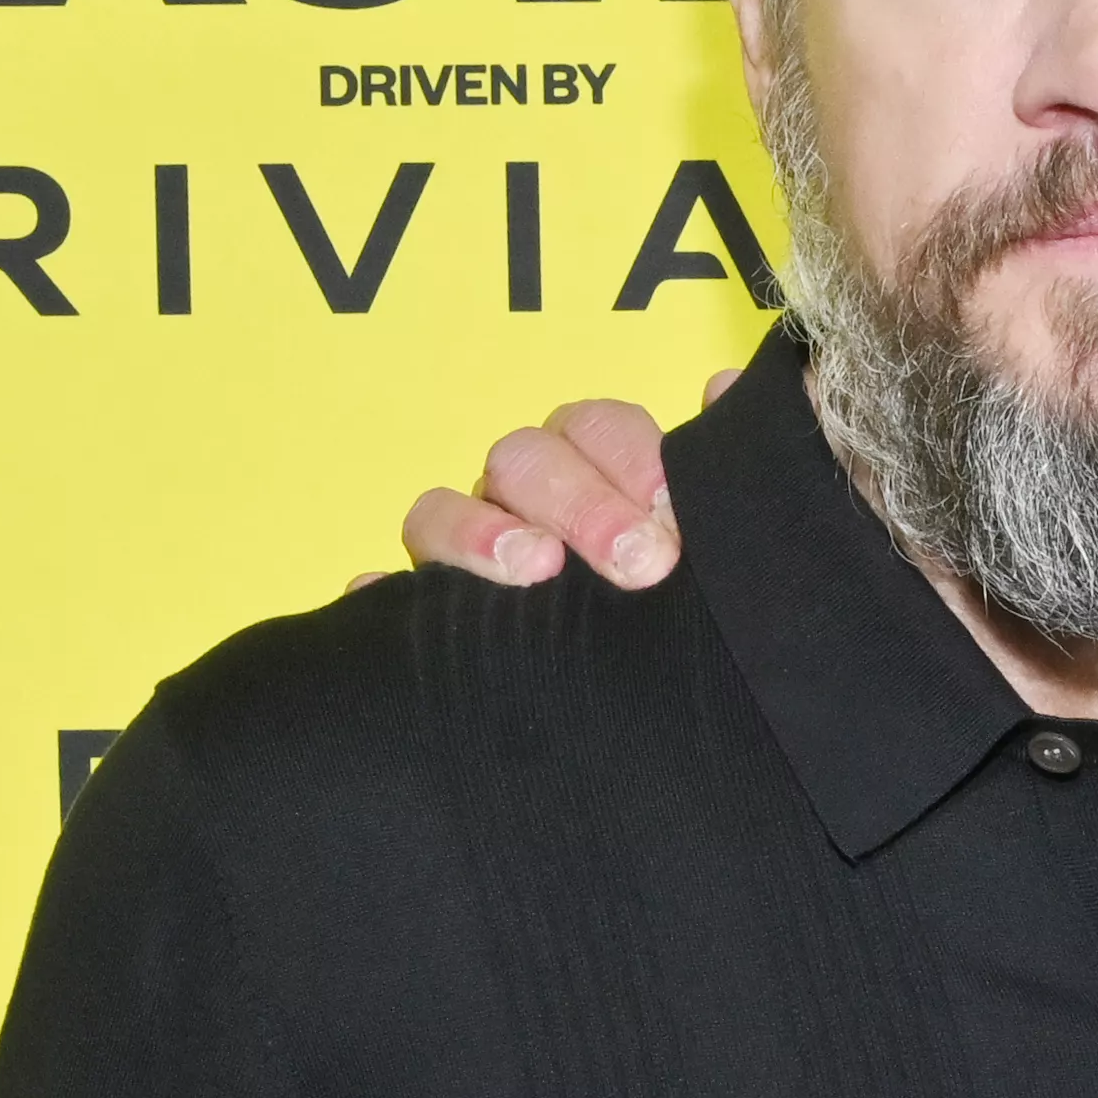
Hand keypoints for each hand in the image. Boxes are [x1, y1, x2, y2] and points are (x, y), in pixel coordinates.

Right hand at [398, 382, 711, 589]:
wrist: (649, 711)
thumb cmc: (675, 598)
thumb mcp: (710, 537)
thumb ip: (721, 470)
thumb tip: (726, 387)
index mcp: (590, 469)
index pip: (596, 428)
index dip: (631, 456)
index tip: (672, 509)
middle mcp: (521, 503)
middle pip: (522, 460)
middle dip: (580, 503)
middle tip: (638, 562)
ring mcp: (462, 558)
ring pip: (438, 514)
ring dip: (476, 532)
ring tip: (532, 570)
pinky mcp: (421, 620)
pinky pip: (377, 602)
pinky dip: (372, 596)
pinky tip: (374, 598)